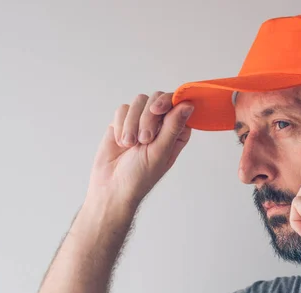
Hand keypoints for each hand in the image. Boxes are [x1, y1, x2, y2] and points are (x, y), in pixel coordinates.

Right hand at [86, 92, 193, 209]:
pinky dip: (120, 125)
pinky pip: (122, 109)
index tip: (157, 110)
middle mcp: (160, 124)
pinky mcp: (123, 121)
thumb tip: (188, 105)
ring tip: (130, 144)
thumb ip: (173, 127)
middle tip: (144, 139)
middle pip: (157, 98)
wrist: (112, 186)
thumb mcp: (160, 152)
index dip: (168, 102)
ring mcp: (141, 120)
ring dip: (132, 123)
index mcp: (176, 132)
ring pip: (139, 101)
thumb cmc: (140, 176)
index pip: (178, 104)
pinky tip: (121, 142)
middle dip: (147, 117)